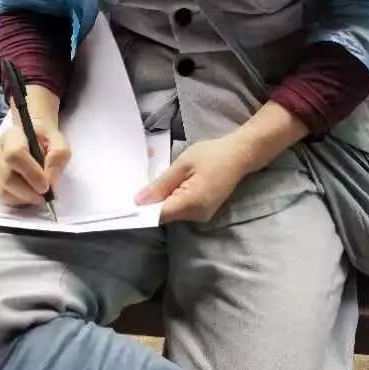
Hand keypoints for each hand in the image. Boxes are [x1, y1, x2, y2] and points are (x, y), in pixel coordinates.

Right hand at [0, 114, 70, 207]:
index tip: (46, 185)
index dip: (31, 173)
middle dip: (29, 191)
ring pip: (2, 190)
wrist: (31, 137)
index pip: (14, 155)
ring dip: (24, 198)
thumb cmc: (45, 138)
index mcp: (13, 135)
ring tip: (39, 194)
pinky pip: (2, 196)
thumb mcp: (58, 140)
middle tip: (46, 195)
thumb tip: (49, 180)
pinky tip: (30, 194)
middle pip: (6, 177)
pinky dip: (19, 200)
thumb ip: (58, 155)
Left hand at [135, 134, 253, 223]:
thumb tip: (139, 201)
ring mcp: (203, 215)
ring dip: (164, 199)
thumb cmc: (212, 154)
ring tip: (161, 180)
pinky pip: (182, 209)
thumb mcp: (183, 163)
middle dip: (153, 201)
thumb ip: (161, 184)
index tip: (128, 199)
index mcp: (191, 203)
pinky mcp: (205, 211)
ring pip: (173, 212)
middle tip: (143, 182)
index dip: (143, 209)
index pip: (159, 215)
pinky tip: (173, 184)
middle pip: (165, 215)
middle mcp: (197, 215)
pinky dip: (174, 199)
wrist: (240, 154)